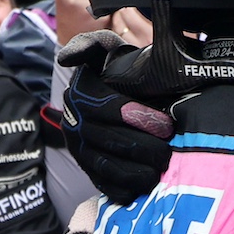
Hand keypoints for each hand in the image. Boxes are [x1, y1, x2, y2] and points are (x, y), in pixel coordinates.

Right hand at [56, 30, 172, 204]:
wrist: (117, 94)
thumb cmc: (118, 70)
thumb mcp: (106, 50)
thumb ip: (91, 45)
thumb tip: (65, 57)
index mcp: (80, 93)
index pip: (106, 108)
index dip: (137, 118)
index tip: (166, 125)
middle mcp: (75, 122)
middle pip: (109, 140)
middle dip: (142, 148)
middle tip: (167, 154)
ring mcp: (79, 148)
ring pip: (105, 166)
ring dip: (134, 172)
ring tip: (159, 172)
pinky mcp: (87, 169)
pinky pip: (102, 184)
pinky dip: (122, 189)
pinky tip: (142, 188)